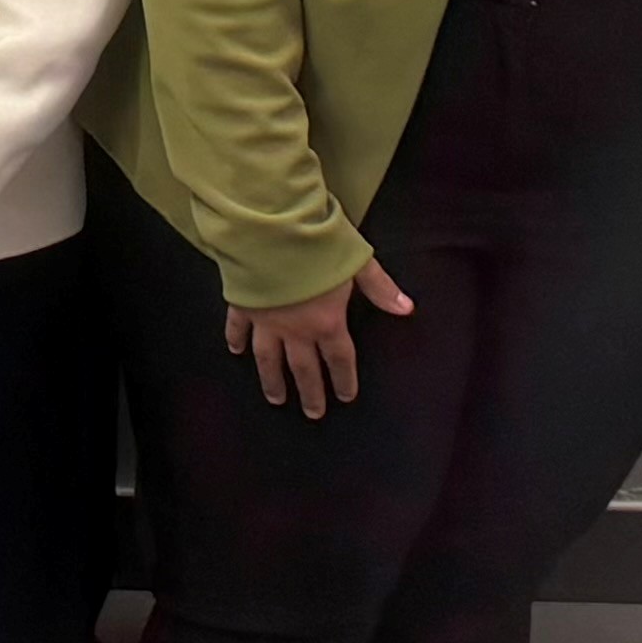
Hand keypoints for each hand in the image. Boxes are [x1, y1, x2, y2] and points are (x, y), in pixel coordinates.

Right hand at [229, 262, 416, 418]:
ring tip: (276, 398)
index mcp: (326, 321)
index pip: (339, 359)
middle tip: (313, 413)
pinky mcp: (244, 305)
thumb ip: (380, 288)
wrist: (272, 229)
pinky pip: (238, 328)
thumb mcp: (357, 263)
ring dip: (273, 380)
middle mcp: (295, 329)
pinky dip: (236, 340)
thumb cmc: (318, 244)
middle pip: (304, 369)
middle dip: (310, 393)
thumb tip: (406, 308)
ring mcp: (266, 320)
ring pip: (269, 359)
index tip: (345, 397)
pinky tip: (235, 351)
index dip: (344, 380)